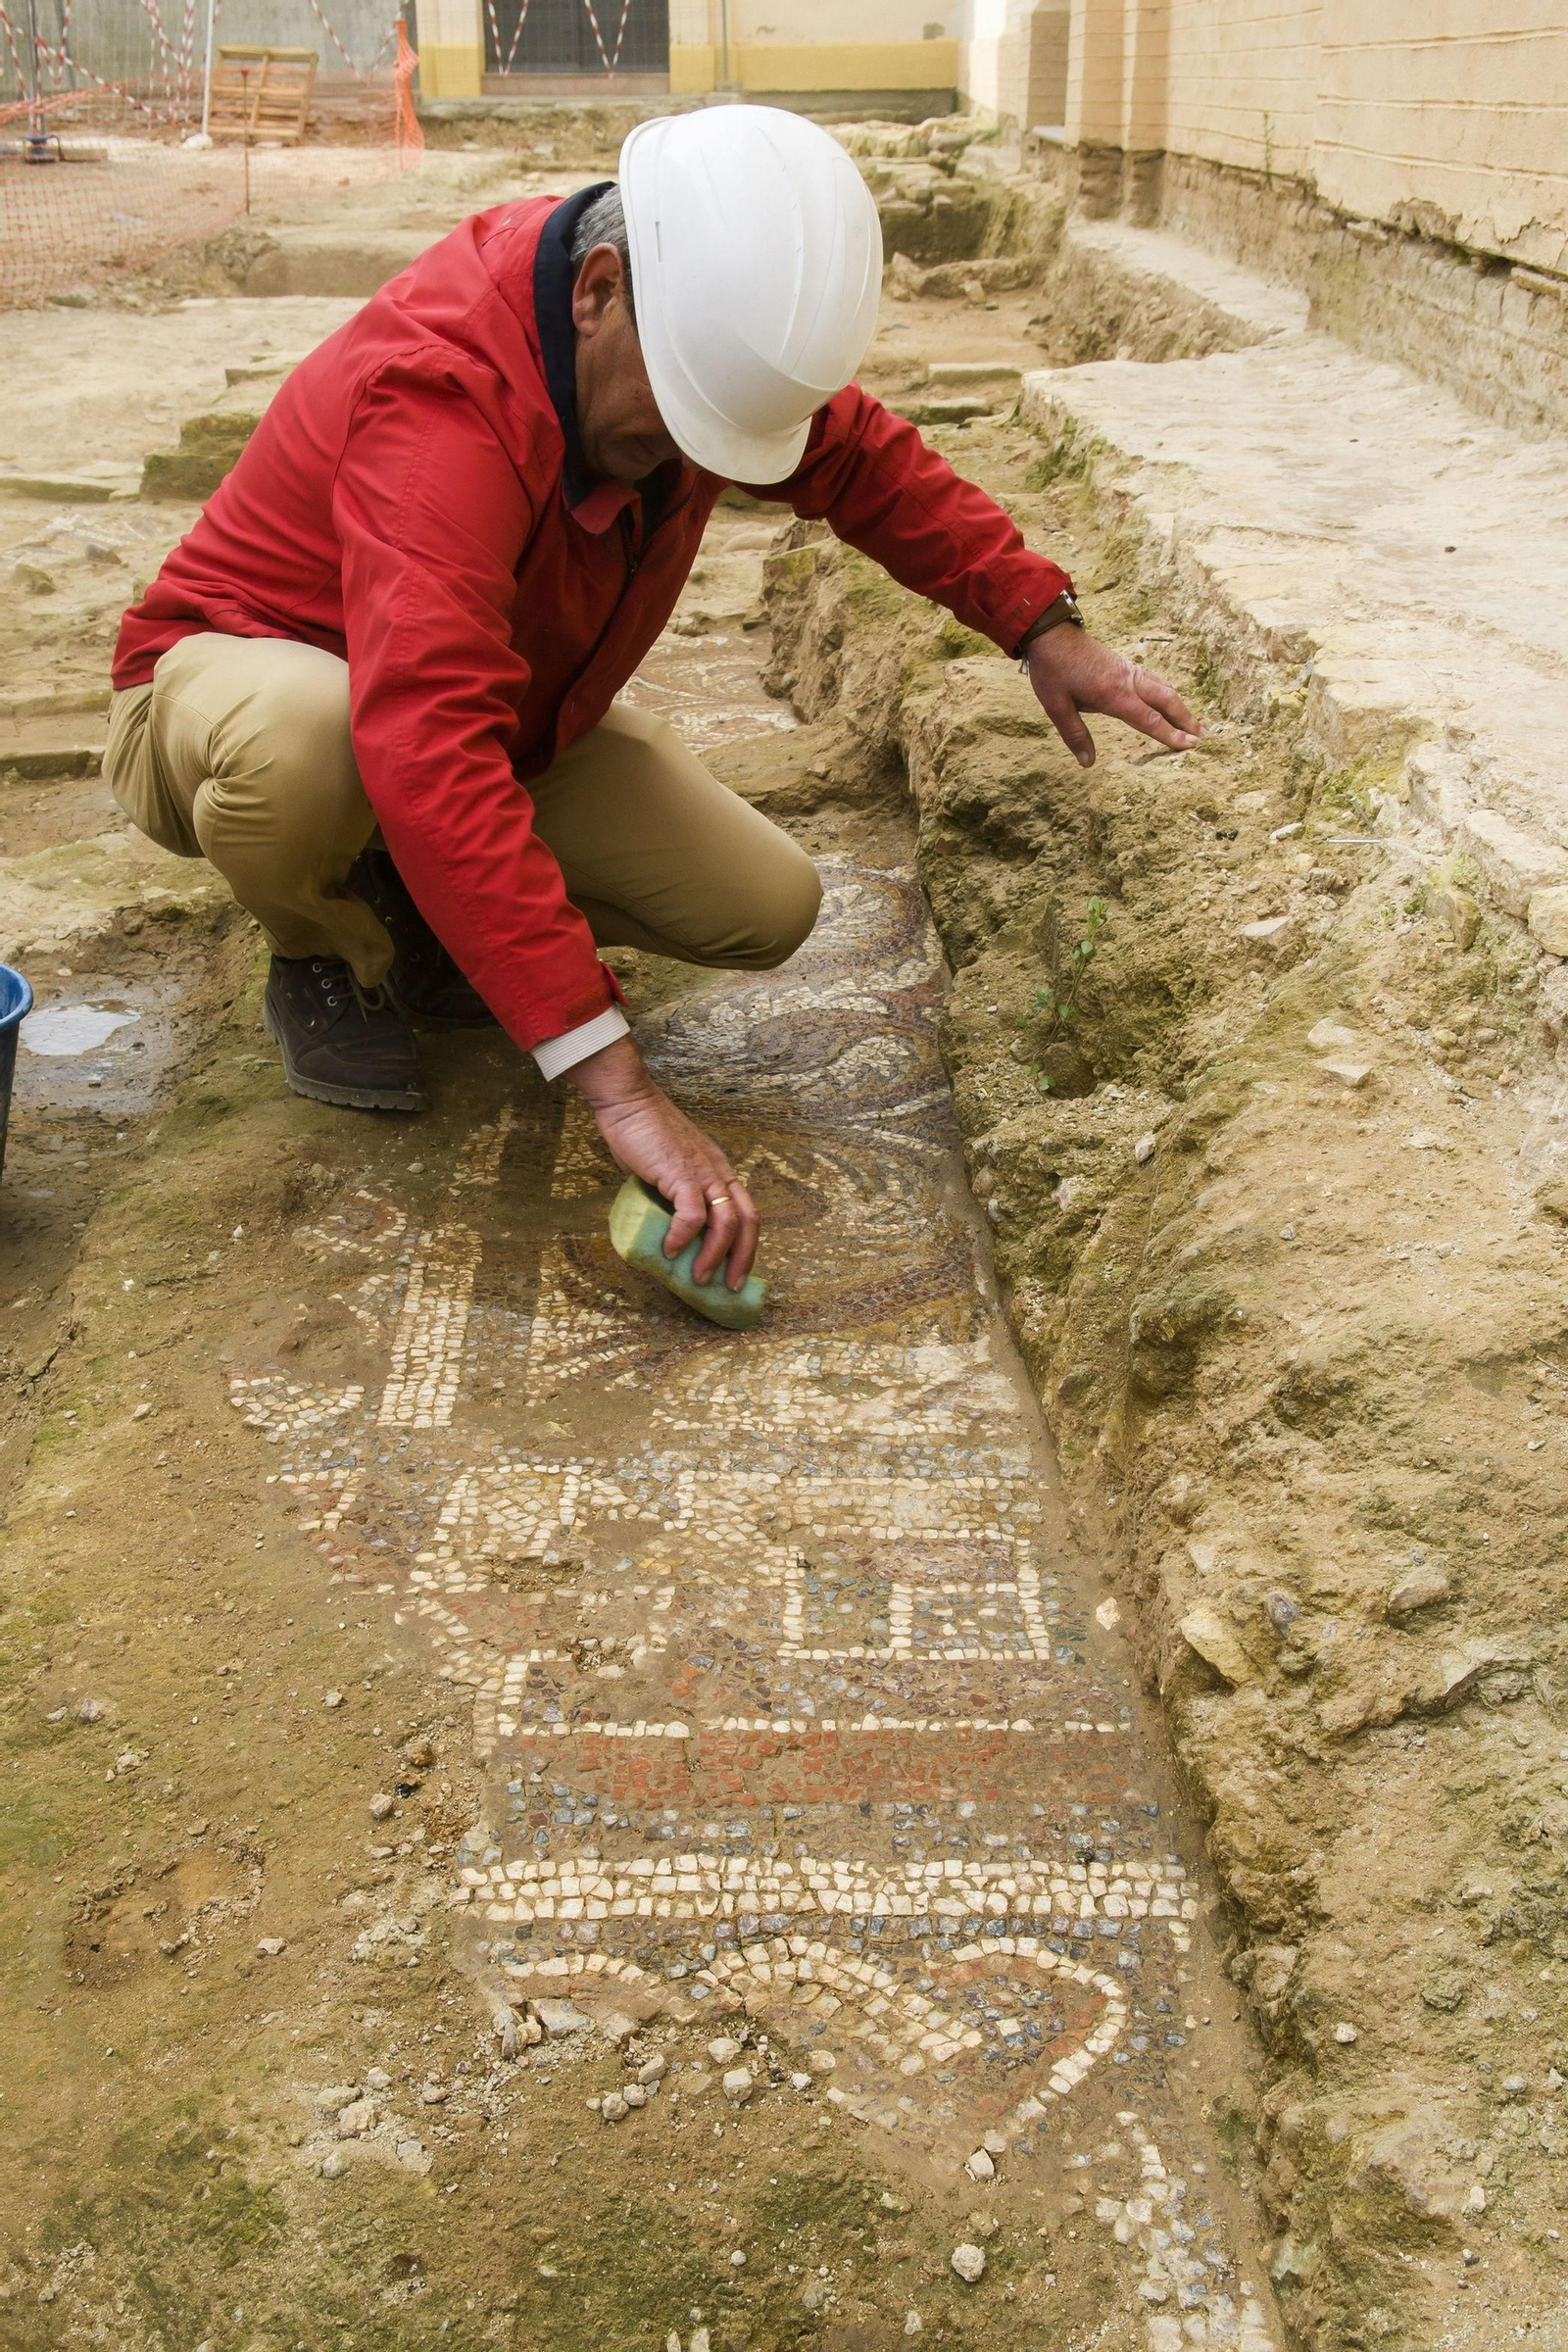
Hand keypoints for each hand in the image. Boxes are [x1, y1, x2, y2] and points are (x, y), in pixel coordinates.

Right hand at [571, 1034, 757, 1288]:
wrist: (627, 1102)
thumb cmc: (642, 1133)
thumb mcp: (667, 1169)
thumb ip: (672, 1194)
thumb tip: (664, 1225)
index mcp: (720, 1171)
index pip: (748, 1213)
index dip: (747, 1245)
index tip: (737, 1272)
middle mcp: (719, 1172)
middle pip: (748, 1221)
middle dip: (742, 1259)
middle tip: (729, 1287)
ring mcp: (703, 1172)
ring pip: (726, 1222)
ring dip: (714, 1255)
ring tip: (697, 1278)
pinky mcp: (681, 1173)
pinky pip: (692, 1214)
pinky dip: (684, 1237)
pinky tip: (670, 1250)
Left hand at [1027, 626, 1199, 767]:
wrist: (1051, 631)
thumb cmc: (1051, 668)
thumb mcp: (1056, 705)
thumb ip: (1074, 734)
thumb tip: (1087, 763)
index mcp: (1113, 693)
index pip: (1149, 719)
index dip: (1170, 734)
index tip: (1190, 746)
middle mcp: (1127, 681)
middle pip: (1166, 701)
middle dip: (1186, 720)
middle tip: (1203, 737)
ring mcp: (1128, 671)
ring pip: (1163, 688)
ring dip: (1181, 706)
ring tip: (1194, 722)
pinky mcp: (1125, 665)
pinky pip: (1154, 680)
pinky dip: (1168, 693)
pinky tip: (1171, 701)